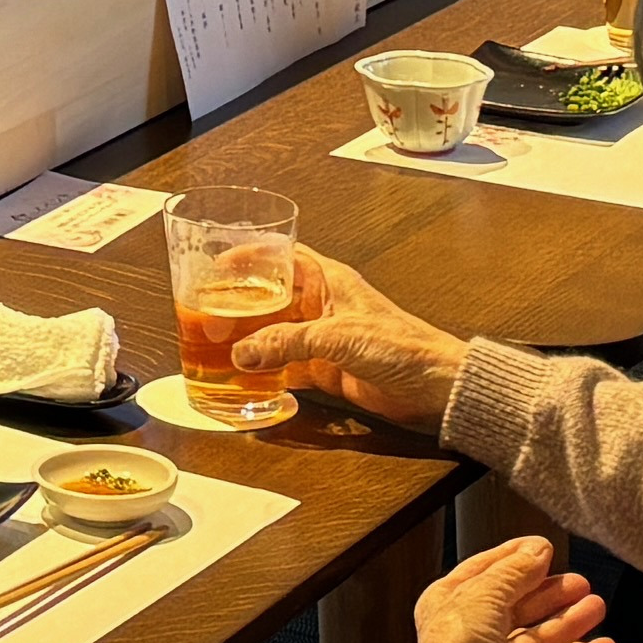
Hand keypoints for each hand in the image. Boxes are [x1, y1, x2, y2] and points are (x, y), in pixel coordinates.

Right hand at [229, 244, 467, 427]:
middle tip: (208, 314)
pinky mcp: (326, 369)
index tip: (218, 264)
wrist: (434, 386)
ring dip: (250, 340)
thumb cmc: (400, 345)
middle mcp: (322, 305)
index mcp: (329, 280)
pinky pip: (287, 366)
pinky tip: (245, 378)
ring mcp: (323, 339)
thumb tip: (243, 352)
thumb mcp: (338, 337)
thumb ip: (287, 342)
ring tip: (216, 345)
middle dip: (241, 304)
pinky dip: (266, 372)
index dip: (251, 257)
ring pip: (275, 333)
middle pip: (271, 297)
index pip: (282, 256)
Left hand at [419, 531, 617, 642]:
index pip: (483, 574)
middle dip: (549, 592)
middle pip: (516, 608)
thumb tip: (538, 549)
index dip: (512, 558)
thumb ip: (513, 570)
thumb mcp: (483, 592)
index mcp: (448, 606)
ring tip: (597, 604)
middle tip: (580, 581)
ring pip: (540, 640)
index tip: (542, 546)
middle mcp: (471, 637)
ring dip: (569, 622)